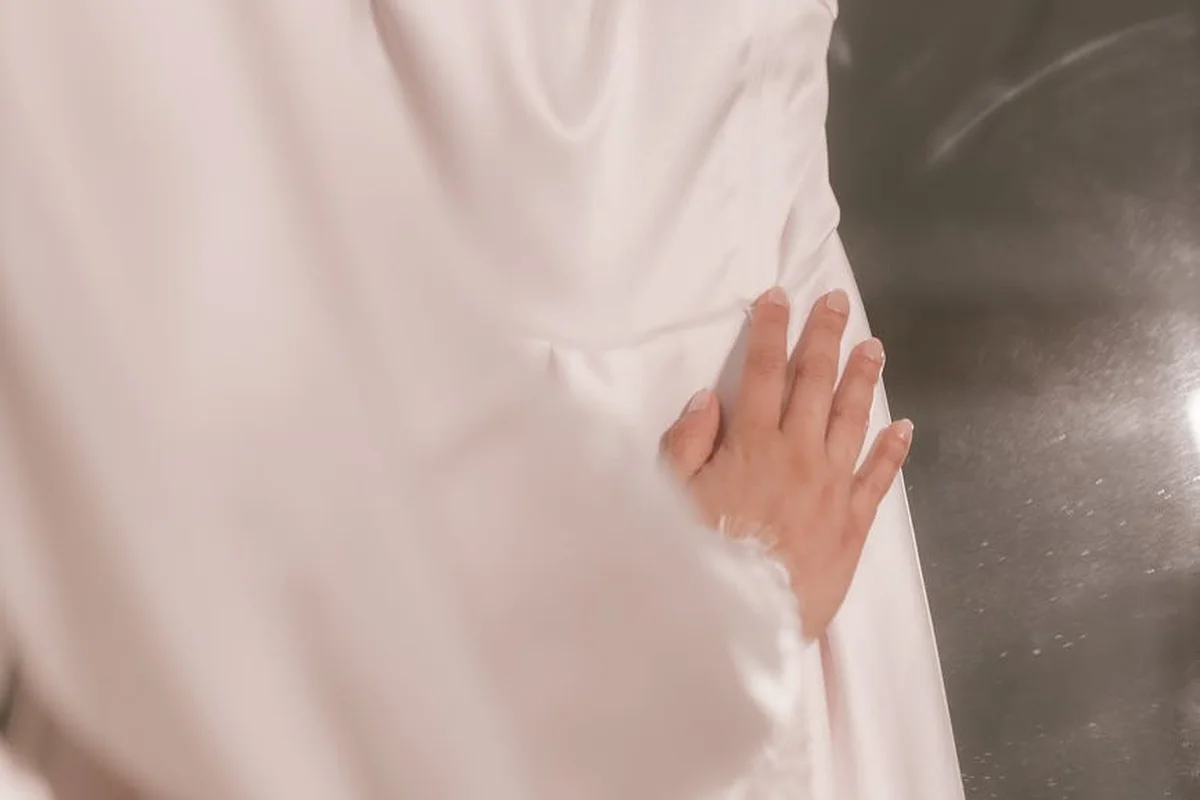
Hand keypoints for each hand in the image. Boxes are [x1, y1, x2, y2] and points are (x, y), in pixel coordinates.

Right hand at [660, 287, 912, 638]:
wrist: (741, 623)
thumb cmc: (698, 559)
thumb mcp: (670, 497)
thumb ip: (687, 444)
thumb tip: (709, 399)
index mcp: (752, 444)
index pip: (764, 371)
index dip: (770, 330)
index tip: (777, 299)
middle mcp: (798, 455)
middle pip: (814, 382)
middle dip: (824, 337)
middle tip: (836, 302)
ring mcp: (831, 487)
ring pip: (852, 418)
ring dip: (862, 378)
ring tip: (872, 346)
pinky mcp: (852, 524)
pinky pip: (878, 478)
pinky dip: (892, 450)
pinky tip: (902, 426)